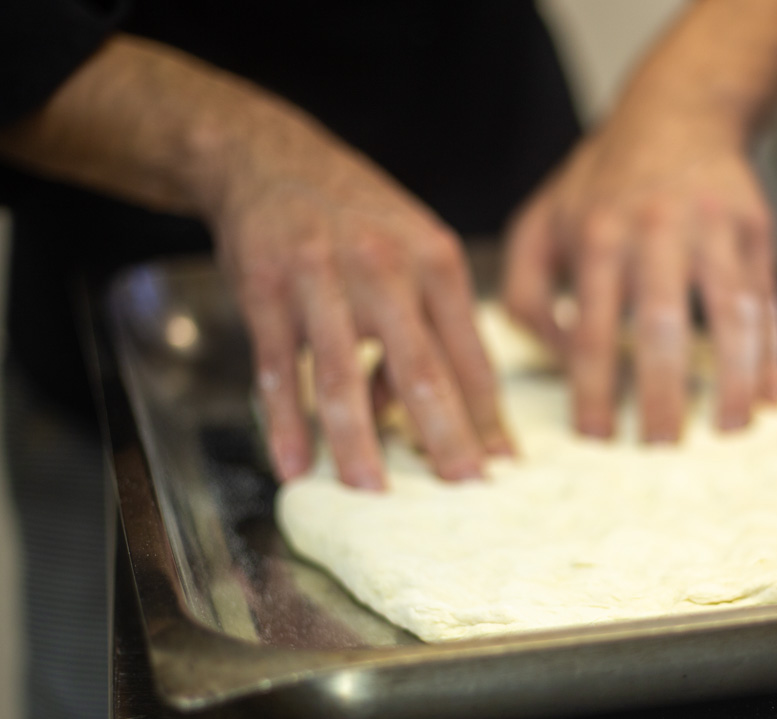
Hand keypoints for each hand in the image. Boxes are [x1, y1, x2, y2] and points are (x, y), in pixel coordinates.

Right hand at [211, 119, 511, 486]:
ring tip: (372, 492)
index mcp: (436, 264)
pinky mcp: (266, 292)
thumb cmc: (354, 216)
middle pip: (422, 371)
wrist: (268, 158)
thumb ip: (427, 327)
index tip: (501, 463)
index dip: (488, 416)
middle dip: (446, 436)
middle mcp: (386, 270)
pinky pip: (280, 371)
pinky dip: (287, 422)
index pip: (471, 356)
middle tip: (462, 486)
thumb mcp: (411, 252)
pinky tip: (295, 463)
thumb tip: (422, 416)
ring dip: (359, 442)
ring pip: (344, 378)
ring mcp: (322, 281)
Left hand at [503, 112, 776, 441]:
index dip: (594, 390)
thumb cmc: (605, 179)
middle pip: (662, 328)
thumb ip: (524, 290)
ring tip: (728, 430)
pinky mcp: (756, 230)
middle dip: (663, 396)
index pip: (592, 330)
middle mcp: (657, 231)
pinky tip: (768, 394)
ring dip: (732, 380)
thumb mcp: (541, 221)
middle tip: (662, 449)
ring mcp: (714, 230)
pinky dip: (774, 352)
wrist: (679, 111)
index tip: (598, 437)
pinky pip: (769, 300)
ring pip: (730, 316)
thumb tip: (552, 353)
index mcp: (598, 236)